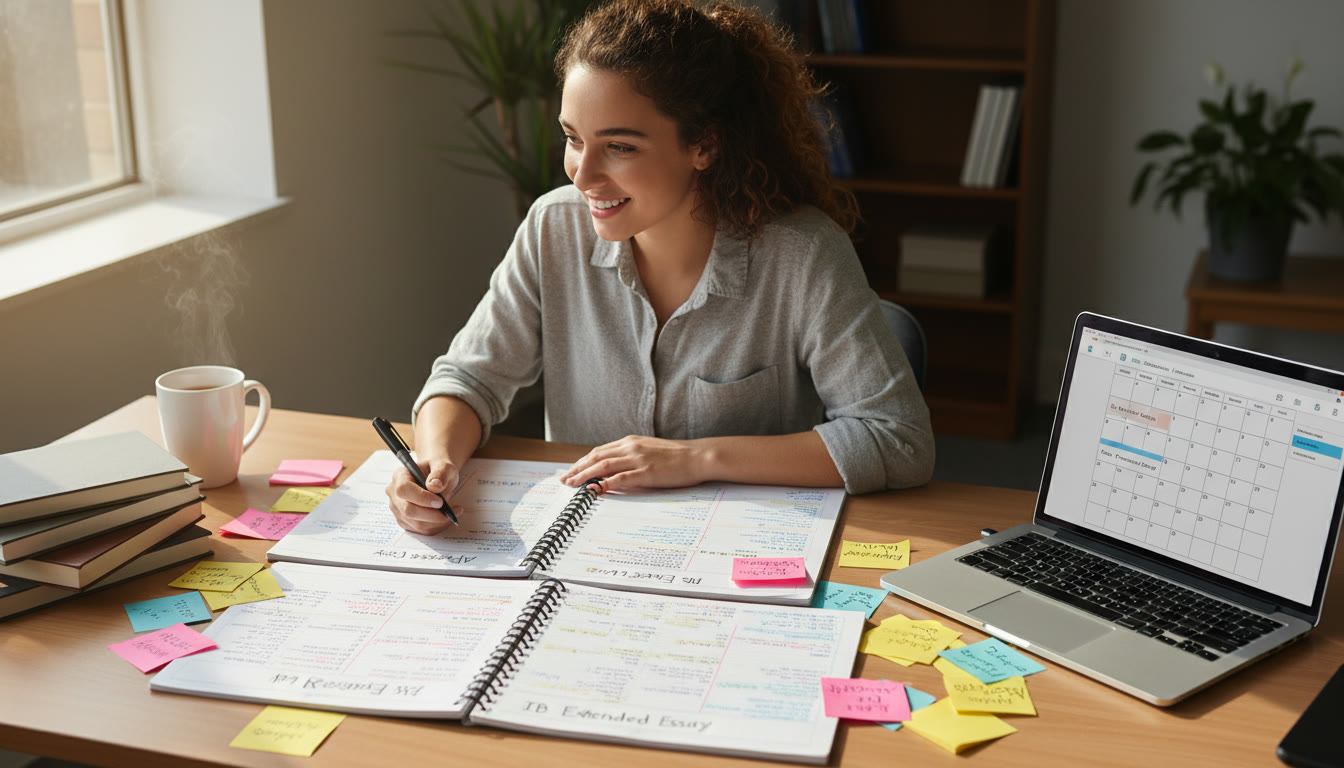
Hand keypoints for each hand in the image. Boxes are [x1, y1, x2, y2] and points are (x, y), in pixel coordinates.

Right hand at [385, 458, 462, 534]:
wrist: (437, 478)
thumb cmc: (438, 471)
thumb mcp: (444, 466)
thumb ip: (440, 473)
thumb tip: (434, 486)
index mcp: (400, 476)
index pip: (404, 489)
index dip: (421, 498)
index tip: (440, 502)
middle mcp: (394, 493)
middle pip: (408, 510)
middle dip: (431, 515)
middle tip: (450, 511)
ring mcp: (397, 509)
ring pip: (415, 523)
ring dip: (437, 522)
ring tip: (454, 512)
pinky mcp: (404, 520)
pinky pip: (420, 529)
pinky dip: (436, 526)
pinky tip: (446, 517)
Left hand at [560, 435, 704, 491]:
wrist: (698, 456)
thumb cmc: (677, 457)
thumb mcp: (650, 451)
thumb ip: (632, 457)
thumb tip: (615, 469)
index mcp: (630, 442)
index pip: (599, 451)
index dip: (582, 461)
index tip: (571, 470)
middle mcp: (631, 447)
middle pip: (596, 457)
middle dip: (577, 469)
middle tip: (564, 480)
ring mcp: (638, 459)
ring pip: (603, 466)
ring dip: (585, 476)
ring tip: (573, 485)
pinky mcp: (646, 472)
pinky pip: (620, 478)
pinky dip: (604, 483)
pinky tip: (594, 490)